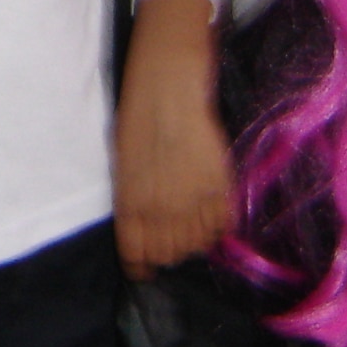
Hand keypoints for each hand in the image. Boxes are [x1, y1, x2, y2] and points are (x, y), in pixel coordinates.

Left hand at [114, 0, 232, 278]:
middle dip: (167, 252)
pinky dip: (218, 225)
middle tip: (171, 240)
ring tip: (192, 227)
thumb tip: (142, 224)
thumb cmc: (138, 110)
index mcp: (129, 197)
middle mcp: (159, 203)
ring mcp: (190, 194)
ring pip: (197, 243)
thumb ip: (133, 194)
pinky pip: (223, 222)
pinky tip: (211, 213)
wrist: (169, 77)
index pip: (135, 251)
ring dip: (194, 241)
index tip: (145, 268)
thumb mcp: (123, 155)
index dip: (141, 264)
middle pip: (168, 252)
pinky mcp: (218, 181)